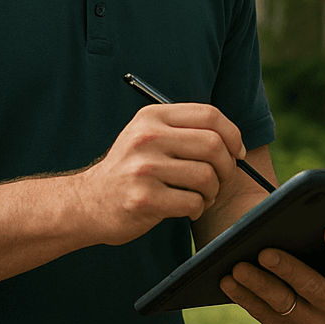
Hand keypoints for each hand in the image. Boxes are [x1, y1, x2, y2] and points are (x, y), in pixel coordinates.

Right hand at [71, 103, 245, 245]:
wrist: (86, 203)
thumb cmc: (131, 170)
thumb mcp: (149, 136)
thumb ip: (185, 130)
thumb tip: (235, 140)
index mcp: (152, 116)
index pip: (209, 114)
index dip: (233, 134)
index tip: (237, 152)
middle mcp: (147, 137)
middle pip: (213, 144)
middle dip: (228, 166)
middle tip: (222, 179)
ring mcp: (143, 168)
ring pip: (206, 175)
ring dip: (213, 191)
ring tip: (202, 196)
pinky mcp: (143, 199)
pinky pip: (193, 202)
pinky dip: (198, 208)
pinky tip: (187, 208)